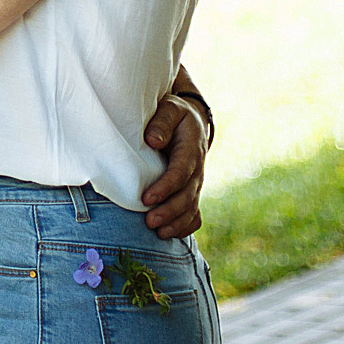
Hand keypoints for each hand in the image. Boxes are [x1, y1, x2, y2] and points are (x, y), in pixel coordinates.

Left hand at [140, 94, 207, 238]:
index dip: (166, 187)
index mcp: (192, 148)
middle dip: (170, 211)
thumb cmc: (173, 114)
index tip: (146, 198)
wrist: (189, 121)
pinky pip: (194, 215)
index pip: (181, 171)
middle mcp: (197, 168)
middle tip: (149, 222)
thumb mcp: (170, 109)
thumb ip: (162, 122)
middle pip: (188, 196)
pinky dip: (184, 227)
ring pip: (191, 208)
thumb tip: (153, 140)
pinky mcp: (192, 192)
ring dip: (176, 223)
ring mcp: (196, 183)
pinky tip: (168, 235)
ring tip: (157, 233)